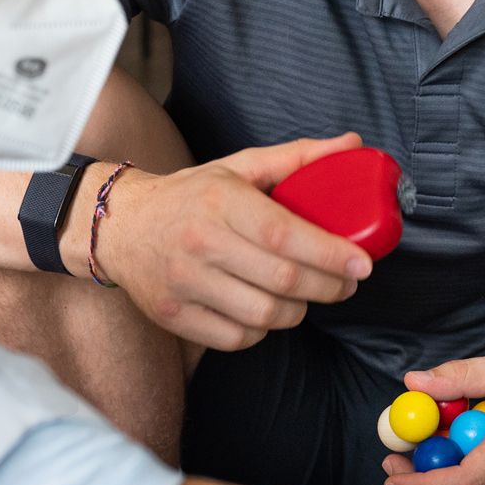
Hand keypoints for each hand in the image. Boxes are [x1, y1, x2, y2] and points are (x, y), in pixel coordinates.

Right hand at [94, 134, 374, 350]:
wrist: (121, 225)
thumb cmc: (193, 196)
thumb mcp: (240, 167)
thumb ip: (298, 158)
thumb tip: (353, 145)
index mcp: (221, 201)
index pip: (285, 235)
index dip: (330, 254)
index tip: (362, 263)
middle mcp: (200, 242)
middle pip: (282, 280)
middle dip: (328, 287)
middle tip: (346, 283)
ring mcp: (183, 283)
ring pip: (263, 316)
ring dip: (298, 310)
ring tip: (305, 295)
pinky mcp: (172, 315)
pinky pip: (235, 339)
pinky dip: (261, 331)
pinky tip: (265, 310)